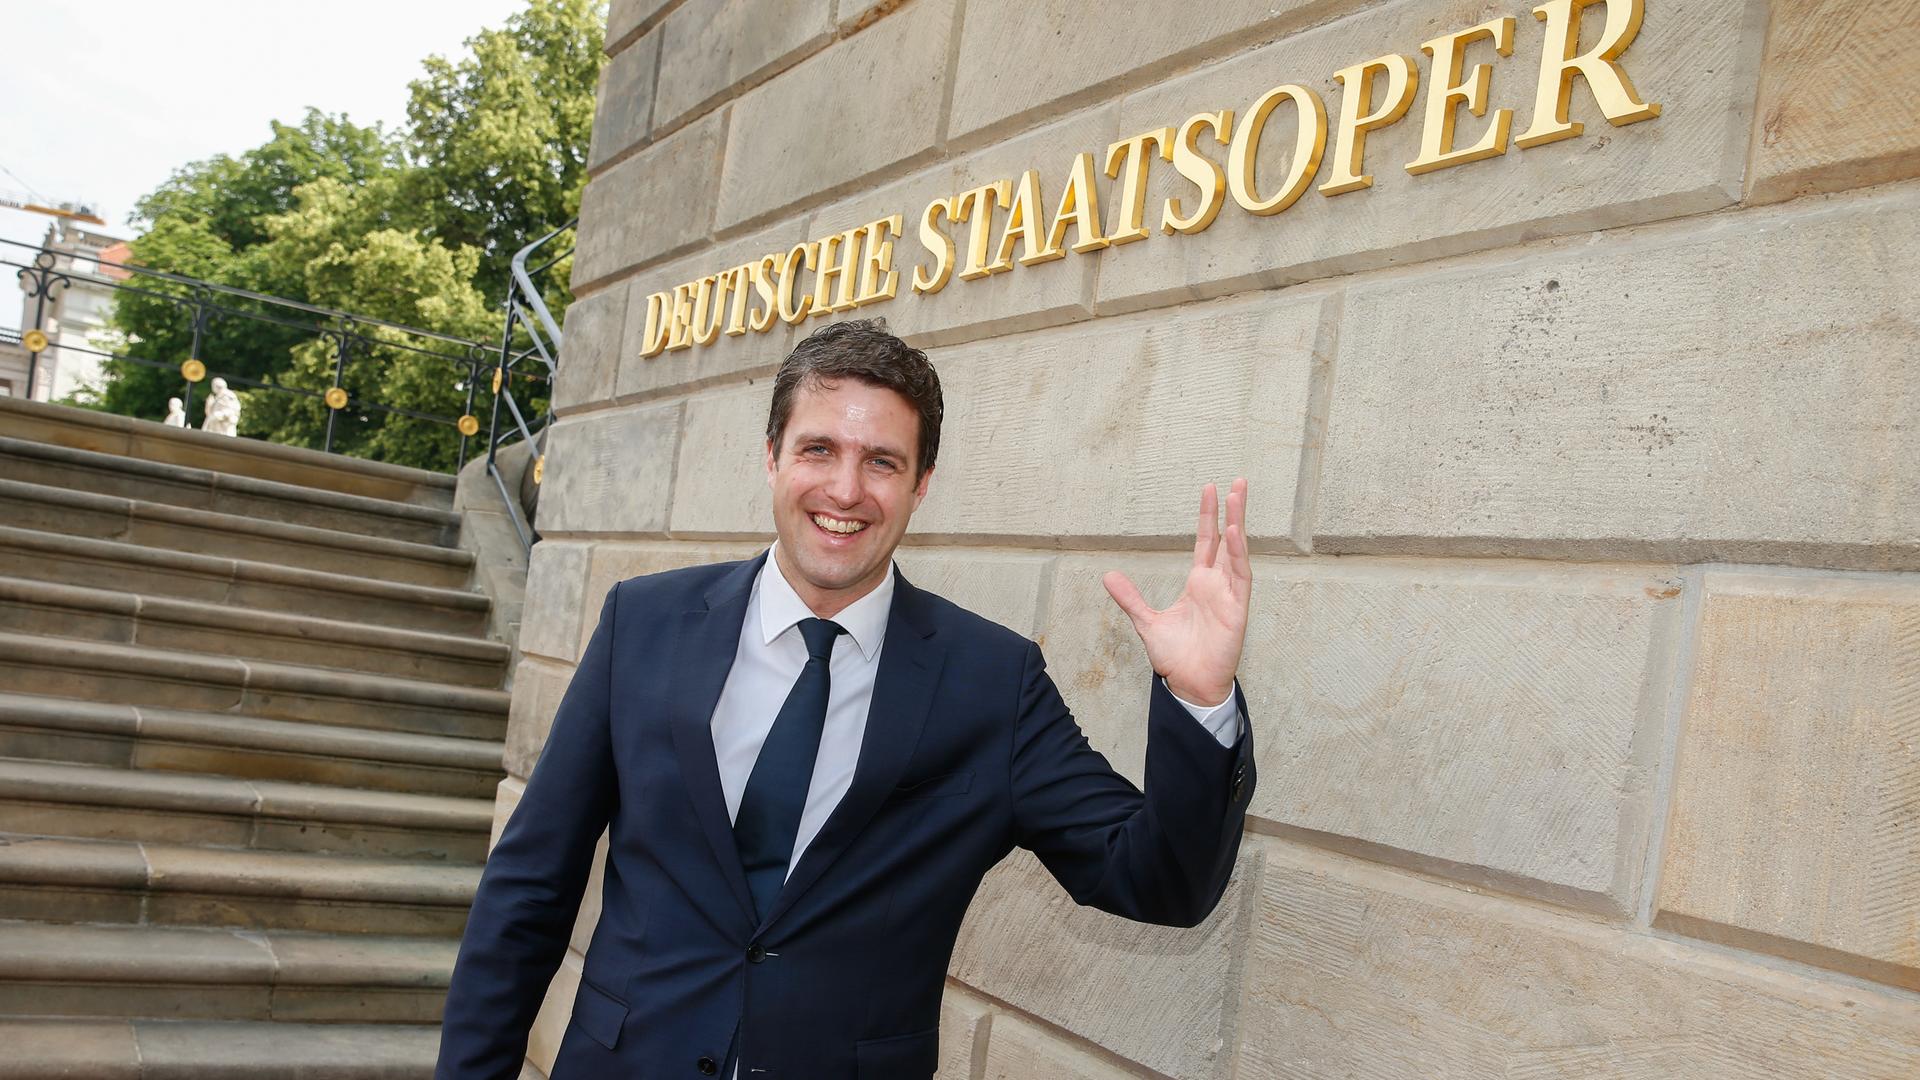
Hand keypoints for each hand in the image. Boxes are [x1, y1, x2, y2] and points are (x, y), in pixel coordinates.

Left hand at [1102, 478, 1251, 706]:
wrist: (1188, 685)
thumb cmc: (1176, 658)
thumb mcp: (1146, 621)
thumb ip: (1130, 597)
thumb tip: (1108, 575)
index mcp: (1199, 584)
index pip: (1206, 543)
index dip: (1208, 517)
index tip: (1210, 490)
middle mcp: (1216, 585)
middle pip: (1227, 540)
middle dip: (1233, 511)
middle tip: (1238, 481)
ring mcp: (1229, 595)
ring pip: (1237, 552)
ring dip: (1239, 524)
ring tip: (1238, 495)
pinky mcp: (1237, 610)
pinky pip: (1240, 577)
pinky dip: (1238, 555)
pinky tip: (1235, 533)